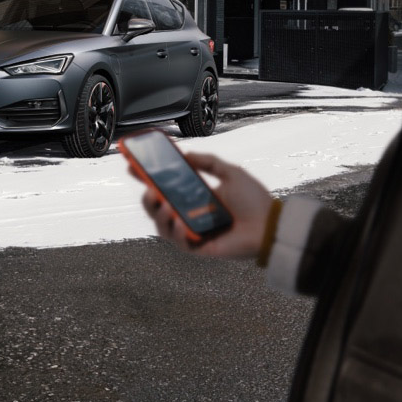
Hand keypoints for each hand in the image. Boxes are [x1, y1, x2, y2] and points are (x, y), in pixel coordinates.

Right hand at [133, 151, 273, 259]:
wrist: (270, 223)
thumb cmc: (254, 200)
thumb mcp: (230, 172)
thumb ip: (208, 162)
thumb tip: (185, 153)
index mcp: (196, 196)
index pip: (166, 187)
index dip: (147, 178)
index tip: (132, 166)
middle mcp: (191, 214)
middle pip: (157, 209)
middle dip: (147, 199)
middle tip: (148, 187)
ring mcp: (194, 231)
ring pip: (162, 227)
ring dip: (159, 215)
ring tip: (165, 204)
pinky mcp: (200, 247)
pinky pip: (180, 242)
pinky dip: (177, 231)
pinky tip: (182, 223)